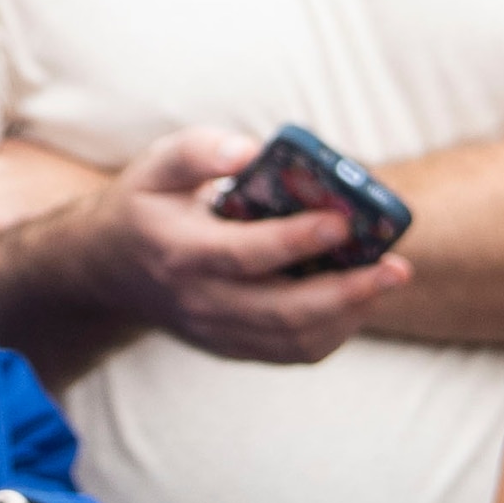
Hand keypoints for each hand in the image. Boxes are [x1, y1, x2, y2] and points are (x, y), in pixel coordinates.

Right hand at [51, 125, 410, 366]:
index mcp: (180, 252)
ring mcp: (216, 332)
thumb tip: (250, 150)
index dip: (296, 241)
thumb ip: (199, 150)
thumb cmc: (145, 207)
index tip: (342, 221)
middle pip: (281, 313)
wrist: (107, 272)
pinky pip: (291, 352)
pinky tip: (358, 299)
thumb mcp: (156, 165)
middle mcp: (199, 301)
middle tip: (396, 267)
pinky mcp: (232, 347)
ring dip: (349, 315)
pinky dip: (334, 331)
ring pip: (293, 340)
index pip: (244, 255)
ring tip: (388, 279)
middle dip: (347, 293)